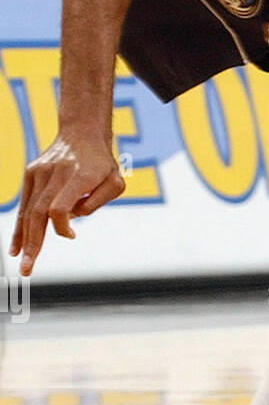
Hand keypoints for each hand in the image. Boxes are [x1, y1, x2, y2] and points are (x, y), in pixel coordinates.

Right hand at [10, 132, 125, 275]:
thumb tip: (72, 218)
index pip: (60, 207)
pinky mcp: (31, 173)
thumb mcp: (116, 182)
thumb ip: (98, 201)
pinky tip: (15, 247)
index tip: (72, 235)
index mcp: (80, 175)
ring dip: (24, 240)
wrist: (82, 134)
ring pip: (28, 211)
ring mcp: (40, 172)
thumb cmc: (104, 164)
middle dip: (33, 244)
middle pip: (39, 213)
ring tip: (23, 265)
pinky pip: (25, 204)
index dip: (62, 227)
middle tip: (28, 270)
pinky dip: (20, 227)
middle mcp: (56, 173)